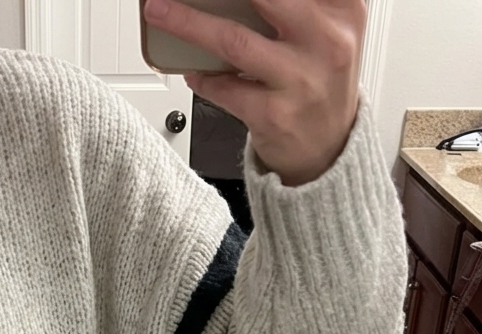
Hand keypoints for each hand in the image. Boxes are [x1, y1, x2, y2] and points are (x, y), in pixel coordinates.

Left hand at [143, 0, 365, 185]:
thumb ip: (295, 7)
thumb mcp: (327, 32)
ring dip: (188, 24)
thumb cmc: (319, 82)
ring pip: (233, 41)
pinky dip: (202, 76)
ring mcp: (299, 79)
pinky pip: (223, 88)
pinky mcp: (273, 115)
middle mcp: (326, 40)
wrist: (328, 148)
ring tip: (160, 12)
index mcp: (344, 9)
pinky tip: (192, 70)